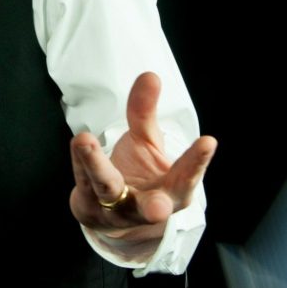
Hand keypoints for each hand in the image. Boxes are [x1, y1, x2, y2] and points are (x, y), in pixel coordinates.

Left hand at [69, 72, 215, 249]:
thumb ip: (145, 112)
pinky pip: (83, 179)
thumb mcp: (147, 143)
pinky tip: (79, 141)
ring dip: (96, 165)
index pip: (187, 177)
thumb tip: (150, 75)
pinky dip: (80, 160)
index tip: (207, 142)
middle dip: (155, 208)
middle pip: (150, 206)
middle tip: (159, 207)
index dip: (197, 161)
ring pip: (106, 187)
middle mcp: (148, 206)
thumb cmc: (140, 174)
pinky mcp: (88, 207)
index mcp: (174, 192)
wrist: (111, 212)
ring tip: (84, 140)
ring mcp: (116, 210)